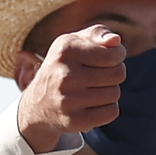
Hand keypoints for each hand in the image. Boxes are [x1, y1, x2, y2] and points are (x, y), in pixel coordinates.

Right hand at [16, 25, 129, 154]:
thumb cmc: (64, 66)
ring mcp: (67, 100)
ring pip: (115, 94)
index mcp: (66, 50)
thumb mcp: (74, 42)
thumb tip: (116, 41)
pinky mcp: (73, 121)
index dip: (117, 56)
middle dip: (115, 74)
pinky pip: (111, 112)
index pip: (113, 55)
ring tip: (93, 90)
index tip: (109, 58)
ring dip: (110, 92)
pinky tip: (93, 105)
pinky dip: (107, 109)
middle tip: (100, 76)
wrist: (38, 103)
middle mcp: (64, 75)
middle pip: (117, 74)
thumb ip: (98, 33)